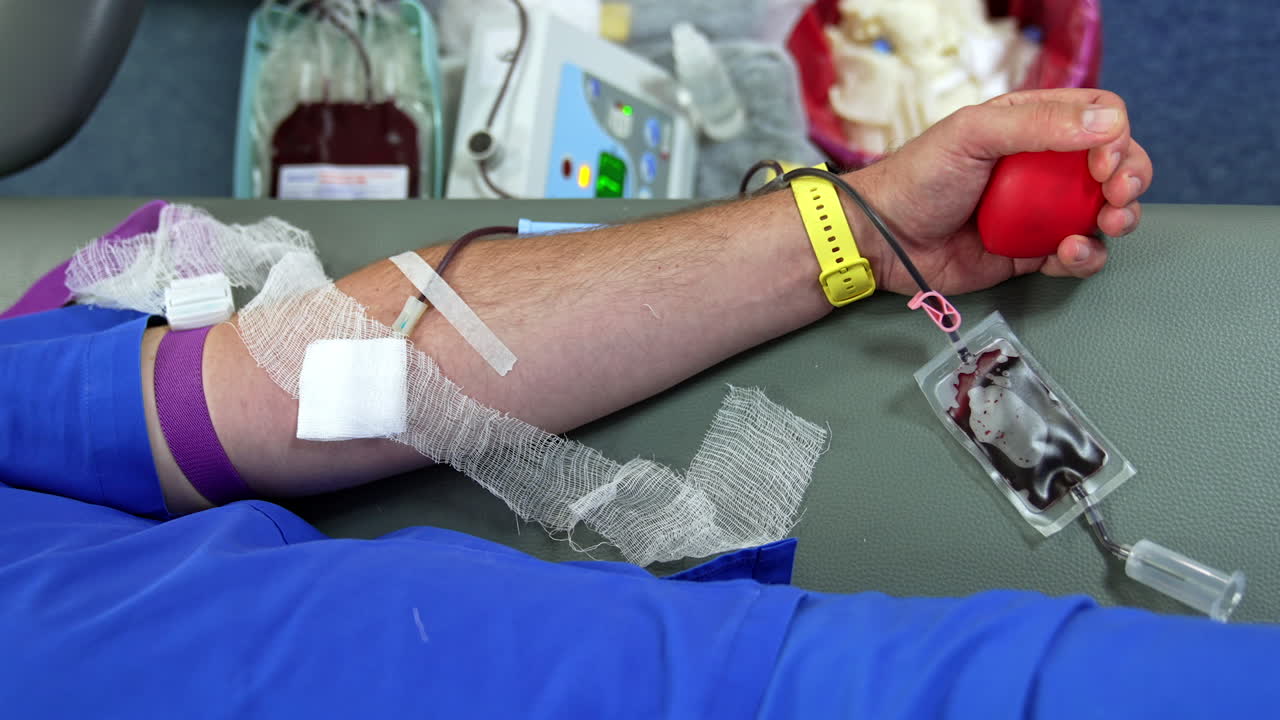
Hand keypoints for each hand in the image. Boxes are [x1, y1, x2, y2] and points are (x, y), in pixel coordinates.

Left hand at [846, 89, 1151, 295]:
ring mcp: (1040, 211)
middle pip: (1114, 164)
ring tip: (1105, 224)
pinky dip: (1086, 256)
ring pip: (1104, 212)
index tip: (1102, 161)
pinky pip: (1077, 254)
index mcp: (1032, 125)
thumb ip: (1038, 126)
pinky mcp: (1031, 253)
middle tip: (1117, 194)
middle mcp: (1043, 166)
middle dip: (1130, 178)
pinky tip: (1070, 253)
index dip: (1115, 135)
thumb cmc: (919, 177)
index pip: (1099, 117)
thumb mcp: (974, 136)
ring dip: (1119, 218)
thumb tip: (1109, 124)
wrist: (884, 237)